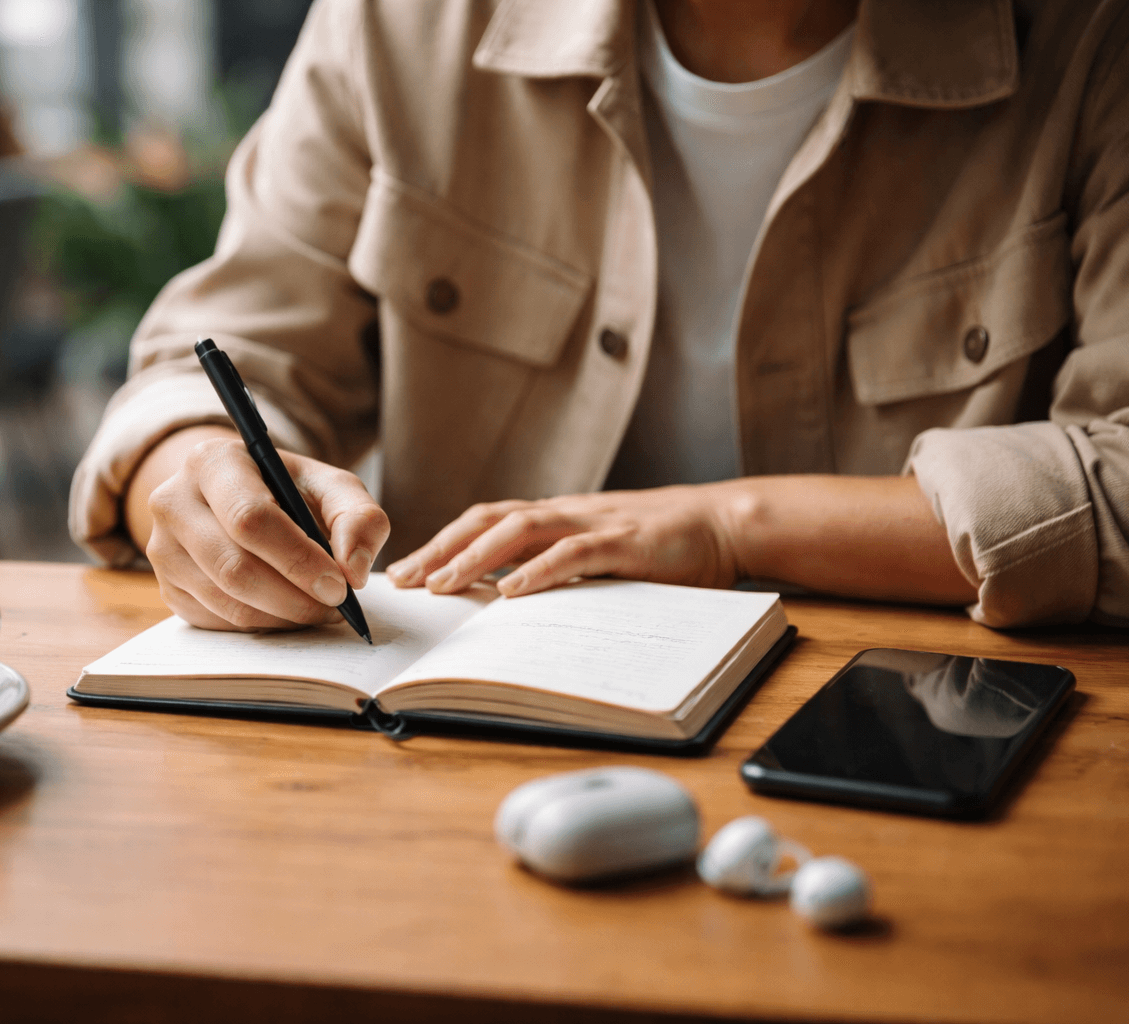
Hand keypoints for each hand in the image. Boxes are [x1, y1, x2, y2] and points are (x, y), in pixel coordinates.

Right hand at [140, 433, 389, 630]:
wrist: (237, 498)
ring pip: (226, 602)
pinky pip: (218, 621)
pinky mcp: (168, 587)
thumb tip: (355, 571)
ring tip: (318, 609)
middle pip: (234, 567)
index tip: (339, 585)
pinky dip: (262, 625)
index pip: (249, 518)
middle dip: (294, 597)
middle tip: (334, 606)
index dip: (297, 559)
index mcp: (213, 462)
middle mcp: (173, 502)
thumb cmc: (288, 490)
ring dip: (283, 617)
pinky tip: (286, 610)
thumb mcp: (330, 487)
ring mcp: (162, 548)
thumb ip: (358, 517)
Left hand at [386, 486, 742, 597]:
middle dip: (443, 549)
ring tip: (443, 584)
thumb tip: (502, 596)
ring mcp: (594, 523)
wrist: (723, 522)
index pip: (485, 522)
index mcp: (555, 515)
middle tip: (405, 580)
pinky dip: (540, 571)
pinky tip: (512, 591)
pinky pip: (575, 553)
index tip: (407, 571)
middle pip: (489, 521)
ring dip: (477, 558)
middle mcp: (566, 512)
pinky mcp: (626, 542)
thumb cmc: (658, 546)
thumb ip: (555, 566)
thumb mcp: (596, 554)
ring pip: (522, 530)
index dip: (443, 542)